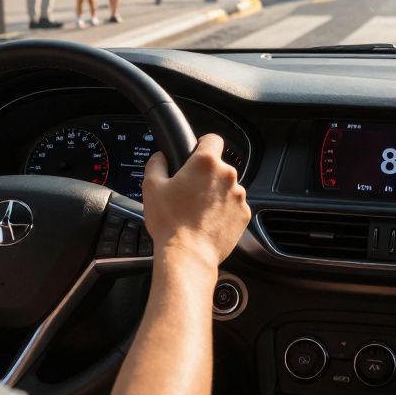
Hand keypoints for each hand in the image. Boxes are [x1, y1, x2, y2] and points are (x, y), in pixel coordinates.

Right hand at [141, 134, 250, 269]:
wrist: (188, 255)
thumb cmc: (170, 222)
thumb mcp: (151, 187)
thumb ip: (156, 163)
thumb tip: (161, 157)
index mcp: (206, 163)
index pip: (213, 139)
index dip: (203, 144)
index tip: (197, 153)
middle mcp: (227, 176)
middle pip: (218, 167)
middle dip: (206, 176)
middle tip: (188, 191)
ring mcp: (239, 196)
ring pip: (227, 188)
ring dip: (215, 194)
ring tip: (197, 211)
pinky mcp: (244, 215)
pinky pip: (234, 206)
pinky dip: (223, 211)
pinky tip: (208, 222)